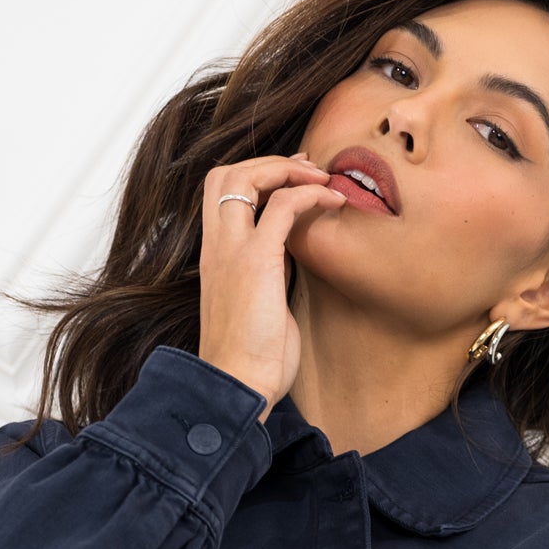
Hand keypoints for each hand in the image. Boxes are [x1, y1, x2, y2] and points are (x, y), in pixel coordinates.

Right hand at [197, 152, 345, 418]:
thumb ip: (267, 274)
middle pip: (224, 173)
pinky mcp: (257, 261)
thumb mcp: (258, 305)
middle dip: (268, 162)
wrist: (239, 386)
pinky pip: (283, 207)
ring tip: (322, 179)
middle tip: (308, 171)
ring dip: (287, 169)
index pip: (220, 193)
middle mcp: (217, 246)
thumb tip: (288, 257)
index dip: (255, 177)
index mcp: (214, 256)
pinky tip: (334, 201)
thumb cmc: (251, 359)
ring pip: (245, 176)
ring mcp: (233, 251)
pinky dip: (310, 194)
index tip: (291, 181)